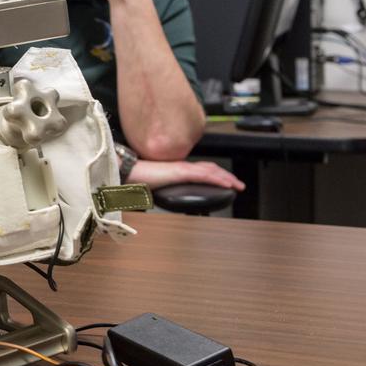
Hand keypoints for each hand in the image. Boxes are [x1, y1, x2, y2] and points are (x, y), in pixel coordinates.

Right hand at [128, 159, 245, 191]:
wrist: (127, 172)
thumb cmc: (135, 179)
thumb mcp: (153, 187)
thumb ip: (162, 190)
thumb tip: (159, 199)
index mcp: (176, 169)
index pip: (200, 169)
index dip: (214, 174)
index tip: (224, 181)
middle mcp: (181, 166)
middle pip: (210, 168)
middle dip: (225, 176)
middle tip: (237, 184)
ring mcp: (182, 167)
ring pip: (211, 170)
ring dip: (226, 177)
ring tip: (237, 185)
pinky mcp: (181, 171)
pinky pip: (204, 175)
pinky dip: (217, 178)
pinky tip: (226, 184)